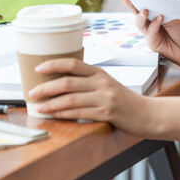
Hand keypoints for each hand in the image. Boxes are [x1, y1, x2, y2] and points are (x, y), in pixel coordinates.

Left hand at [27, 58, 152, 133]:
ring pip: (71, 99)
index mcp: (99, 73)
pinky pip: (80, 113)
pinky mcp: (107, 113)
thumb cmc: (125, 101)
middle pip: (68, 82)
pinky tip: (55, 115)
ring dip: (51, 104)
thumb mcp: (108, 85)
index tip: (38, 68)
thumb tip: (61, 85)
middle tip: (32, 92)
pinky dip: (64, 114)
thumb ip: (89, 83)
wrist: (147, 114)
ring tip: (38, 107)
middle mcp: (101, 83)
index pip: (73, 63)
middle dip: (46, 87)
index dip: (54, 64)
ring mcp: (105, 98)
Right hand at [123, 0, 179, 73]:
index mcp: (158, 12)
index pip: (146, 3)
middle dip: (133, 5)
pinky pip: (149, 34)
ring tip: (145, 11)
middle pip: (139, 13)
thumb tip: (148, 3)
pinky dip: (154, 26)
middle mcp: (153, 22)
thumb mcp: (175, 17)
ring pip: (141, 23)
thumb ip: (161, 12)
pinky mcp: (153, 43)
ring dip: (141, 16)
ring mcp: (152, 33)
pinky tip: (160, 19)